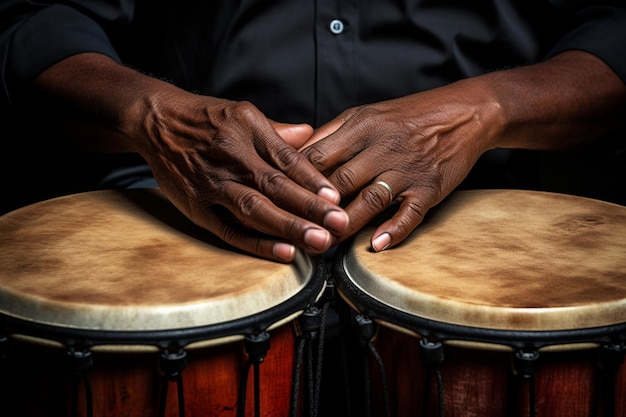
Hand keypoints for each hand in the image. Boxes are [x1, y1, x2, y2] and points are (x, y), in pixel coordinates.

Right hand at [33, 53, 348, 261]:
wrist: (156, 121)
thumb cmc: (205, 119)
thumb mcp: (243, 113)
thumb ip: (278, 131)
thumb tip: (311, 135)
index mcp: (248, 131)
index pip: (287, 159)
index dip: (313, 180)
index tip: (336, 198)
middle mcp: (232, 157)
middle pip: (276, 186)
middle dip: (309, 208)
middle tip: (339, 225)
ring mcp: (213, 184)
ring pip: (255, 209)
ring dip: (288, 227)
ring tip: (318, 242)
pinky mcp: (196, 205)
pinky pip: (228, 228)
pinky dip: (255, 242)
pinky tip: (282, 253)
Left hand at [301, 51, 625, 251]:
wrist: (462, 113)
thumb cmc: (406, 116)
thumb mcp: (364, 115)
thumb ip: (330, 136)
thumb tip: (295, 157)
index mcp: (359, 127)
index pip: (317, 157)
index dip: (296, 182)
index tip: (279, 202)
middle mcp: (381, 147)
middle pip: (339, 181)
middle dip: (315, 209)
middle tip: (295, 232)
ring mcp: (407, 169)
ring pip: (370, 199)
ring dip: (347, 223)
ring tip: (327, 243)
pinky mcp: (430, 187)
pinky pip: (410, 212)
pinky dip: (394, 230)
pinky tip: (377, 245)